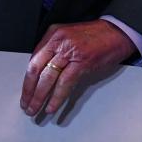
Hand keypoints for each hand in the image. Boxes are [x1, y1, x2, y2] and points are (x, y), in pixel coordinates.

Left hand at [20, 19, 135, 117]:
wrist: (117, 32)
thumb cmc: (95, 36)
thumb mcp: (68, 37)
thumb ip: (54, 51)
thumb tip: (42, 74)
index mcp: (53, 34)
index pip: (33, 60)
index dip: (27, 80)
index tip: (25, 93)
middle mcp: (58, 41)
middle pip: (36, 70)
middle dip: (29, 91)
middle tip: (26, 105)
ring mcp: (70, 51)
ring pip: (48, 78)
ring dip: (39, 97)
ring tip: (35, 109)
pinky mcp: (82, 62)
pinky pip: (65, 83)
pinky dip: (57, 97)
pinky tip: (52, 107)